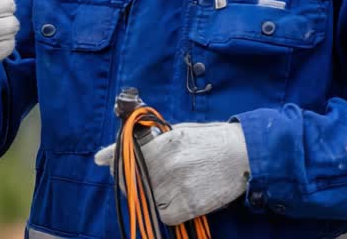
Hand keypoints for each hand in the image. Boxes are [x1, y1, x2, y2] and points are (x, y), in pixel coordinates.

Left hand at [94, 122, 249, 225]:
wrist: (245, 155)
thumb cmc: (212, 140)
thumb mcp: (182, 131)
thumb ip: (155, 137)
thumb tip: (129, 139)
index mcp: (167, 142)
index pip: (129, 152)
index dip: (113, 156)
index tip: (101, 160)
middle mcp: (169, 164)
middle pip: (133, 178)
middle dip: (131, 177)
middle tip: (139, 175)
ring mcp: (179, 186)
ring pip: (148, 197)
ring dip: (151, 194)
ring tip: (167, 185)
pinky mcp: (190, 205)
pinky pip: (164, 215)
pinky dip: (166, 210)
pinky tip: (176, 199)